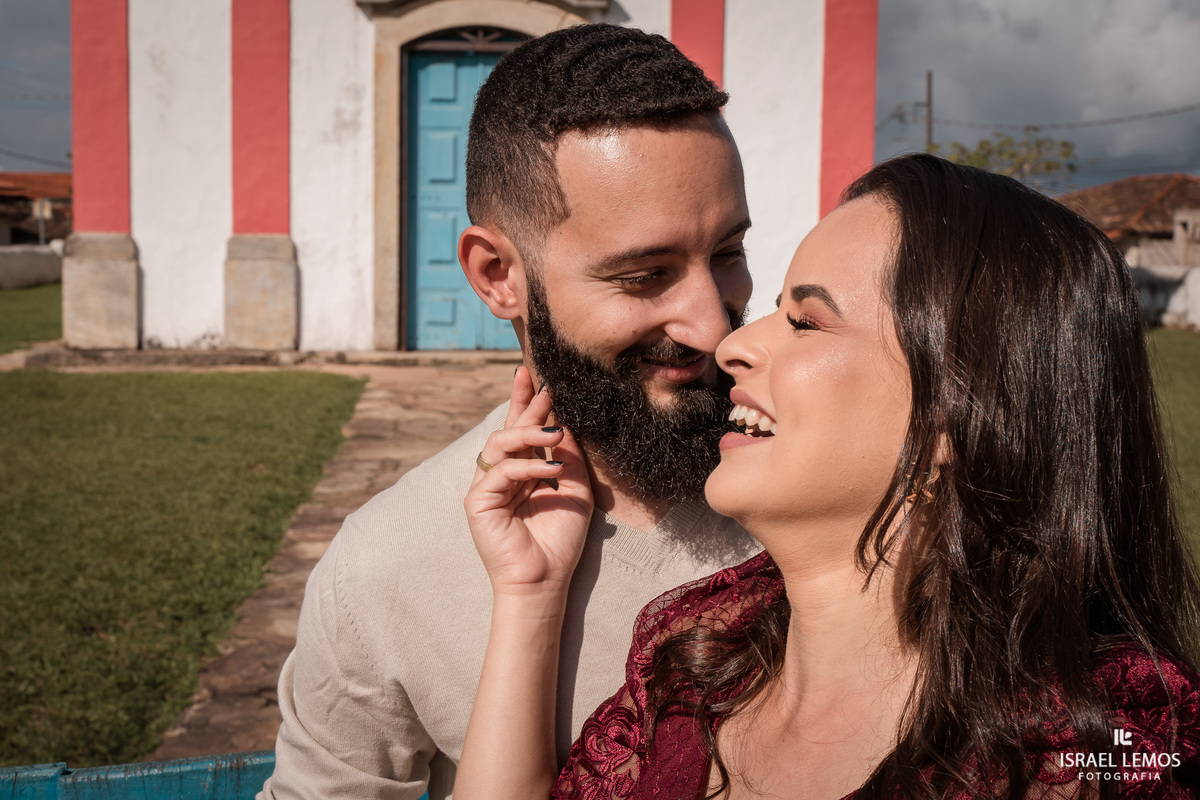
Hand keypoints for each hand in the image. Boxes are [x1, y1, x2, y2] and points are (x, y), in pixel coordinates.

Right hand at [465, 367, 593, 598]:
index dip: (527, 402)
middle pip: (508, 428)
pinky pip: (500, 472)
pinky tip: (552, 469)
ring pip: (500, 443)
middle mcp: (503, 475)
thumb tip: (565, 426)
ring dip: (529, 433)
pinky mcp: (478, 502)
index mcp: (524, 471)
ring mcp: (488, 487)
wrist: (545, 580)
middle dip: (525, 404)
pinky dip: (527, 466)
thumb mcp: (576, 491)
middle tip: (544, 385)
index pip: (523, 429)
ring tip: (557, 433)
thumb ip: (570, 459)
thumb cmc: (560, 541)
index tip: (538, 377)